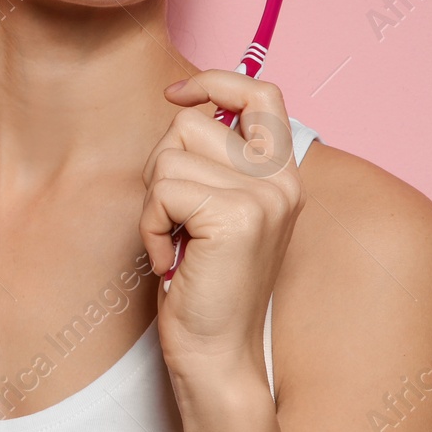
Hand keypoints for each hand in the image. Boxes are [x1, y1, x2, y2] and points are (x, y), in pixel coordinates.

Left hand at [139, 69, 305, 377]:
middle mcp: (281, 180)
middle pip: (189, 123)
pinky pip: (161, 190)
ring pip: (167, 157)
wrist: (215, 350)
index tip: (176, 93)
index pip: (262, 95)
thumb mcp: (215, 207)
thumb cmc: (203, 279)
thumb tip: (183, 104)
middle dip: (161, 165)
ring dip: (153, 202)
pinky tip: (170, 259)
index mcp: (282, 173)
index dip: (215, 81)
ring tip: (176, 242)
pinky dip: (150, 226)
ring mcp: (264, 196)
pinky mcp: (236, 216)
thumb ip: (213, 161)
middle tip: (176, 218)